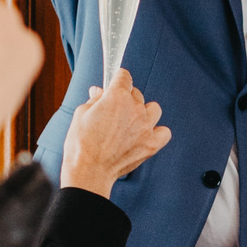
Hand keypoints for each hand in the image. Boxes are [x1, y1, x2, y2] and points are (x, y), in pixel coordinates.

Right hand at [60, 71, 169, 197]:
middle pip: (136, 93)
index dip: (117, 80)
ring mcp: (146, 126)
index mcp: (117, 96)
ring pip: (153, 108)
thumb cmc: (81, 143)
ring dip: (144, 112)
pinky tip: (146, 135)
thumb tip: (99, 91)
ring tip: (132, 122)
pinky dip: (158, 132)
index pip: (124, 76)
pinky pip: (165, 132)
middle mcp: (135, 108)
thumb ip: (95, 99)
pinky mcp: (152, 144)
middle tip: (114, 111)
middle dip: (126, 98)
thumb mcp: (81, 113)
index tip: (113, 85)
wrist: (89, 171)